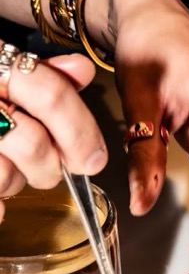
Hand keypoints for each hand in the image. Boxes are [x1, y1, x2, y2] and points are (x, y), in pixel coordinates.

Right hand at [0, 50, 107, 221]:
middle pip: (31, 142)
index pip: (48, 93)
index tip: (94, 159)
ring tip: (4, 168)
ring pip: (6, 175)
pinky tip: (0, 205)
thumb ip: (41, 72)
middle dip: (49, 164)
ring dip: (13, 181)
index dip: (80, 130)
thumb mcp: (0, 68)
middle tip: (48, 167)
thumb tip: (81, 71)